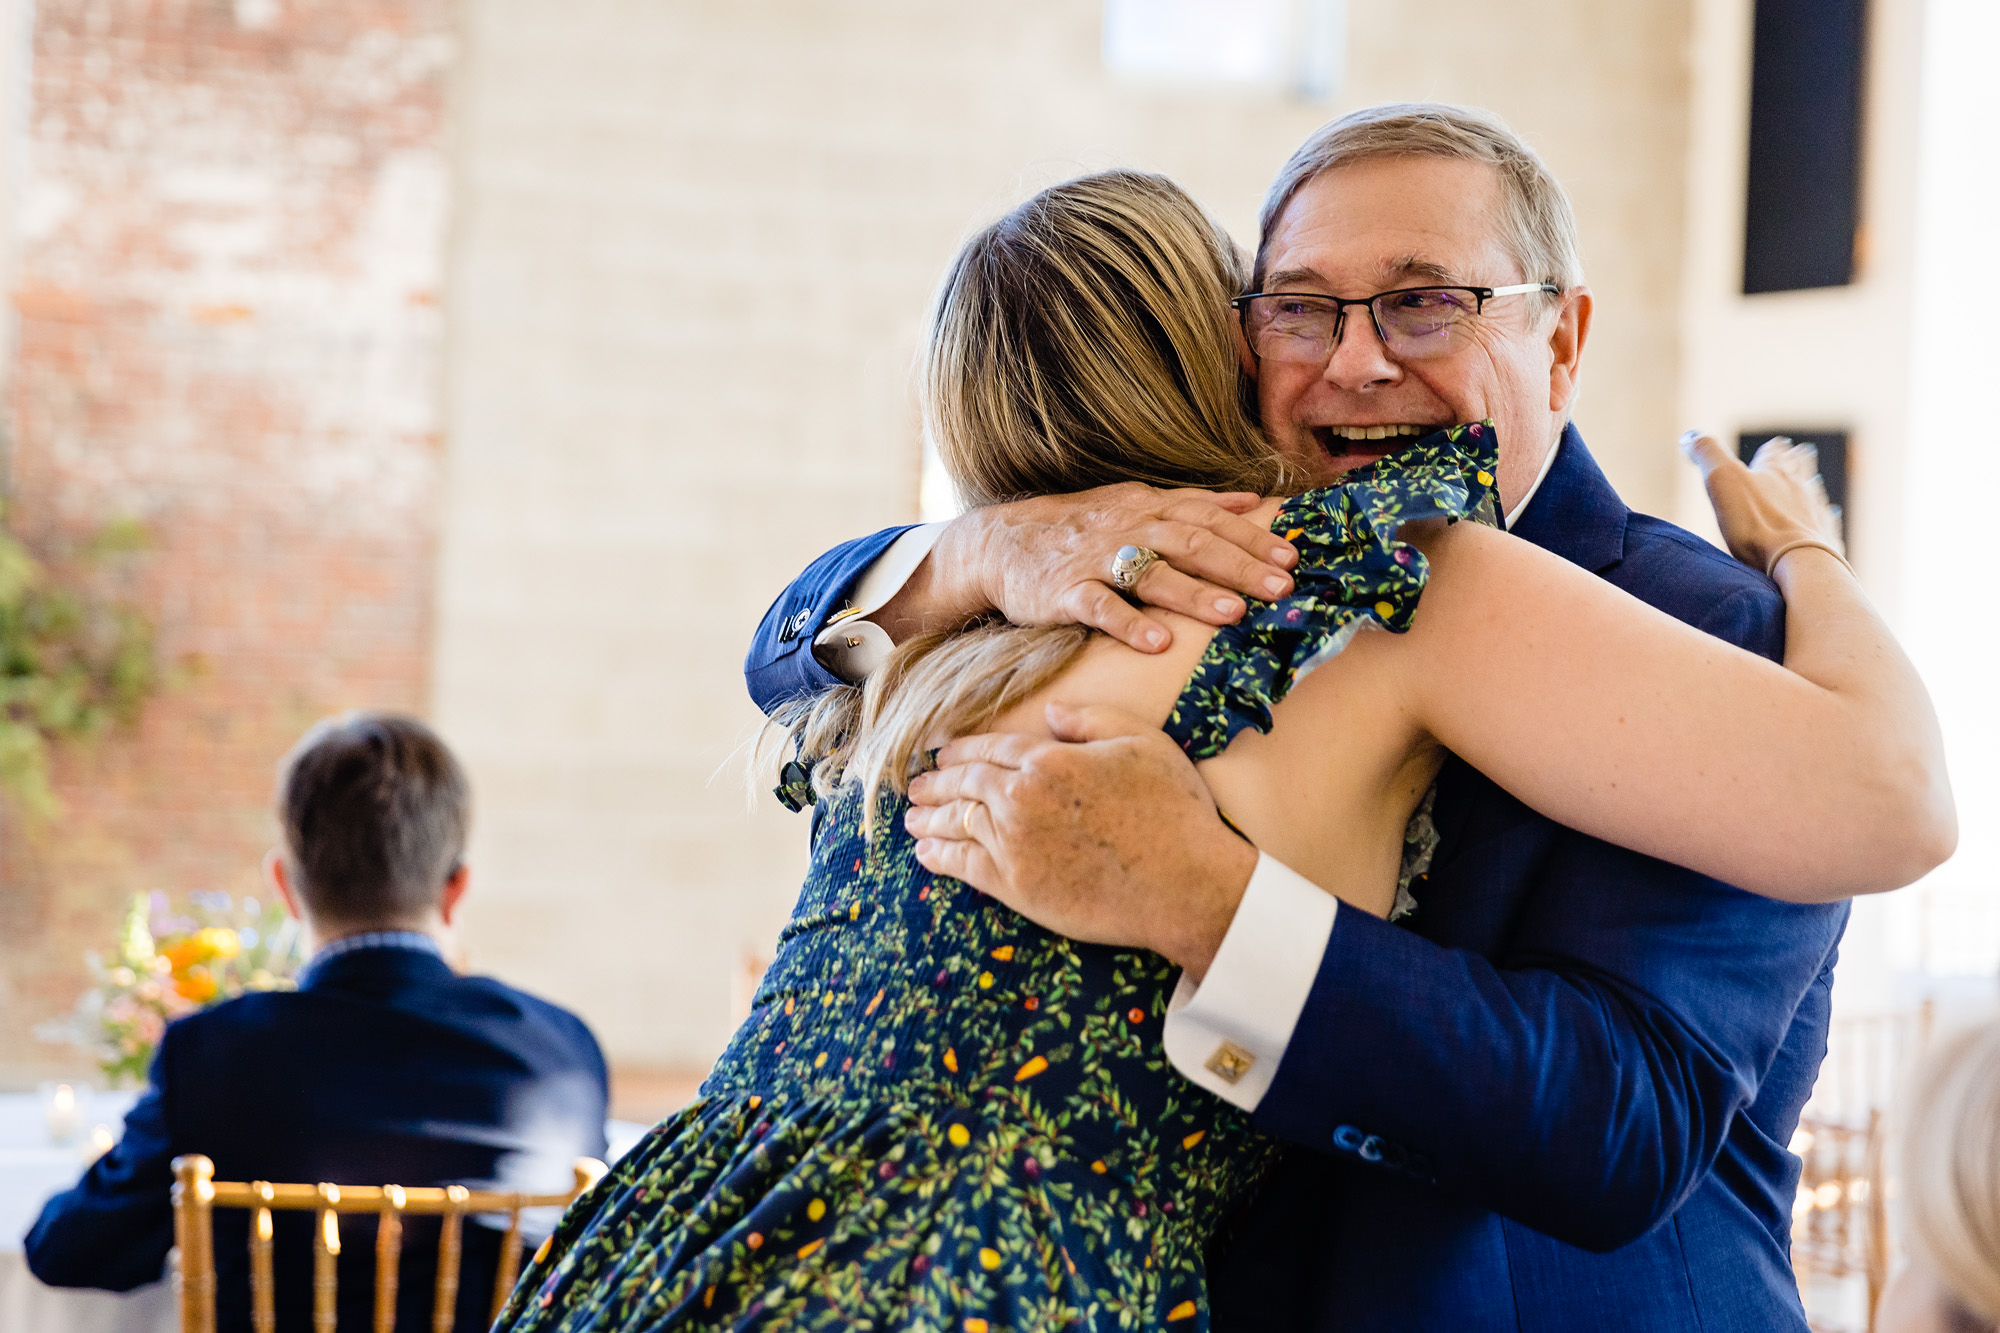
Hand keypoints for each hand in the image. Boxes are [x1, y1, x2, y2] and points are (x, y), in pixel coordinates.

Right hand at [881, 484, 1297, 653]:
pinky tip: (1157, 643)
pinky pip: (1100, 608)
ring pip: (1151, 574)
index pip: (1209, 519)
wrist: (1002, 542)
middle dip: (1239, 566)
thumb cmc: (1080, 527)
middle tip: (1281, 588)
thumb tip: (1251, 501)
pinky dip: (1129, 624)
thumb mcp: (1136, 502)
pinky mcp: (1065, 592)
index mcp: (1149, 508)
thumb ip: (1193, 503)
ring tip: (1233, 615)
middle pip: (1191, 543)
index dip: (1251, 538)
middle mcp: (1127, 528)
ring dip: (1194, 594)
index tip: (1292, 559)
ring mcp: (1095, 560)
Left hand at [903, 702, 1256, 979]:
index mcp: (1048, 759)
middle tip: (916, 784)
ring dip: (929, 818)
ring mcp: (1014, 844)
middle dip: (936, 782)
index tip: (943, 752)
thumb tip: (1049, 711)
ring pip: (957, 823)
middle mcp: (1021, 798)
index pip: (990, 748)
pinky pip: (964, 866)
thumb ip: (1090, 719)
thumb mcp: (1141, 741)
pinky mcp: (1016, 887)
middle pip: (965, 784)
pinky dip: (939, 857)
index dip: (962, 750)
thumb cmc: (1172, 810)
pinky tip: (926, 854)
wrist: (1184, 883)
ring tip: (911, 819)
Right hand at [1682, 431, 1844, 571]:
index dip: (1772, 448)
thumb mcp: (1722, 479)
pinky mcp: (1825, 542)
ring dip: (1812, 488)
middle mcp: (1801, 490)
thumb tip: (1690, 435)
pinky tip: (1829, 519)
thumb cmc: (1758, 523)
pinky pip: (1827, 525)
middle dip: (1798, 460)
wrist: (1798, 562)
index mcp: (1776, 473)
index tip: (1777, 442)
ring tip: (1814, 481)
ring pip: (1814, 495)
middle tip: (1804, 451)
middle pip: (1800, 470)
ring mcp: (1816, 516)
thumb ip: (1706, 453)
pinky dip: (1826, 519)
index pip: (1774, 454)